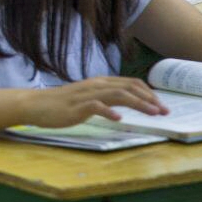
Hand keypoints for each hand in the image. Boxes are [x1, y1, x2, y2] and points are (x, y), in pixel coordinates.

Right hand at [22, 77, 167, 127]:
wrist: (36, 105)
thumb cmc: (62, 104)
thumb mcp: (88, 98)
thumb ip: (106, 98)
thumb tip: (127, 102)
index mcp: (100, 83)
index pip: (130, 83)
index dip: (149, 93)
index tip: (162, 105)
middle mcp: (96, 85)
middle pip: (128, 87)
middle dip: (150, 98)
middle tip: (165, 111)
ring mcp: (86, 95)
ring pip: (117, 94)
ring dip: (138, 104)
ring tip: (152, 113)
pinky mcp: (76, 106)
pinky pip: (95, 106)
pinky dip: (109, 111)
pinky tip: (119, 119)